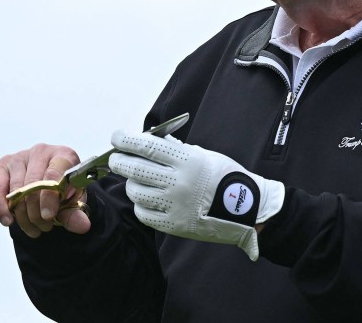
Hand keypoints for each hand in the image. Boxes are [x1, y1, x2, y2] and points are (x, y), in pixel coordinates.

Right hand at [0, 145, 90, 236]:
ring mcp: (20, 157)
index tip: (48, 216)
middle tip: (44, 227)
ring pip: (16, 189)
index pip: (53, 175)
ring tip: (34, 228)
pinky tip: (9, 221)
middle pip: (32, 184)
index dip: (49, 198)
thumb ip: (76, 212)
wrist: (52, 179)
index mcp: (64, 154)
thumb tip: (83, 226)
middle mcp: (41, 151)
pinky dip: (1, 207)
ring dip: (22, 215)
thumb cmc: (64, 186)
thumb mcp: (74, 199)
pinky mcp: (4, 165)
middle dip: (36, 212)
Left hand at [109, 131, 284, 260]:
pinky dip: (141, 204)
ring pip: (135, 192)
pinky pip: (144, 213)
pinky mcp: (173, 224)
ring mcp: (174, 204)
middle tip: (116, 158)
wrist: (245, 208)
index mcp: (188, 160)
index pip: (148, 146)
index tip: (117, 136)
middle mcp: (178, 181)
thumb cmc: (224, 176)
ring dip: (131, 183)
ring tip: (137, 181)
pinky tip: (148, 199)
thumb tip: (150, 142)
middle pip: (135, 169)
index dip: (126, 140)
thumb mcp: (204, 155)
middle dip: (119, 161)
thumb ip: (177, 150)